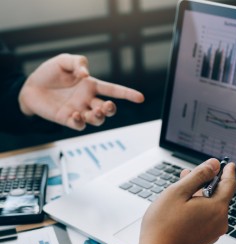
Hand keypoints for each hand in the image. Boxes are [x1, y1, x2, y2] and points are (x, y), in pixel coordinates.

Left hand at [19, 54, 143, 129]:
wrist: (31, 86)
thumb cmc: (49, 73)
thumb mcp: (63, 60)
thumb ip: (78, 62)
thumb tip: (86, 75)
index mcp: (91, 86)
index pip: (114, 90)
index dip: (128, 94)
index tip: (140, 98)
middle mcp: (88, 100)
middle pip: (108, 109)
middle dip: (111, 109)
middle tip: (107, 106)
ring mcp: (79, 110)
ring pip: (97, 120)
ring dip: (98, 117)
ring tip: (93, 110)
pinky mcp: (68, 119)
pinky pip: (79, 125)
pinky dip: (80, 122)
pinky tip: (75, 114)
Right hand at [136, 158, 235, 243]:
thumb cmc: (164, 224)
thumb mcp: (179, 191)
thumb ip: (198, 175)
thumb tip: (214, 164)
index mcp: (217, 208)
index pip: (229, 183)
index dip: (227, 171)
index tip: (228, 164)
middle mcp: (219, 221)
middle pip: (217, 194)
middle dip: (205, 181)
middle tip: (192, 173)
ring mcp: (212, 232)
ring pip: (209, 206)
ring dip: (199, 194)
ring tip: (182, 186)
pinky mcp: (204, 239)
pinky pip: (205, 217)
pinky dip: (198, 206)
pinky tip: (183, 204)